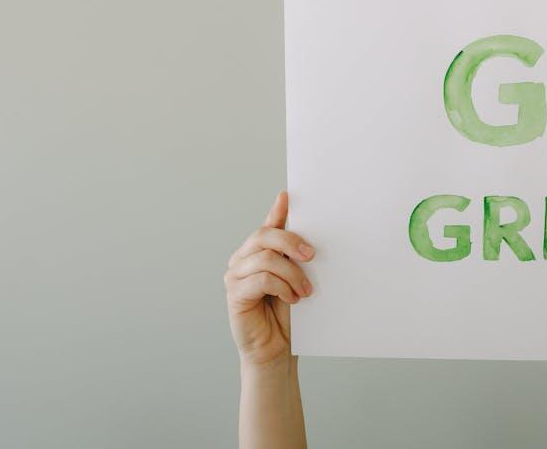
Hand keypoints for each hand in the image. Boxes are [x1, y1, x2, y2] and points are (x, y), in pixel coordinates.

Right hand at [225, 190, 315, 366]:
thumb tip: (311, 240)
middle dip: (290, 241)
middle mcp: (243, 260)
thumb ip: (296, 259)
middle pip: (263, 236)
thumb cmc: (287, 317)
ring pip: (265, 258)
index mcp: (258, 253)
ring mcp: (235, 276)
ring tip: (306, 291)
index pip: (267, 225)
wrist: (277, 351)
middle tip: (312, 256)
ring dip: (292, 273)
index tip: (288, 195)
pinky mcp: (235, 295)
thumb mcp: (296, 281)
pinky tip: (293, 299)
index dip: (277, 209)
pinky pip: (261, 280)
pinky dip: (282, 287)